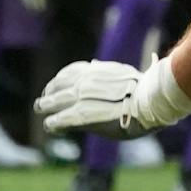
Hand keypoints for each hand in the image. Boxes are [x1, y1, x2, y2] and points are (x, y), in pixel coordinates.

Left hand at [35, 56, 190, 138]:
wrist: (150, 101)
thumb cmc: (147, 90)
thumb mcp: (127, 73)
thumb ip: (113, 72)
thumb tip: (115, 62)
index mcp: (95, 71)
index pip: (70, 72)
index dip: (61, 80)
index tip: (57, 85)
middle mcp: (83, 82)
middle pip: (57, 86)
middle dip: (49, 93)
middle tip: (44, 101)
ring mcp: (80, 98)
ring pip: (52, 103)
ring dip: (45, 107)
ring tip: (41, 112)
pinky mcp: (80, 116)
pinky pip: (59, 120)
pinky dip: (53, 124)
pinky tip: (51, 128)